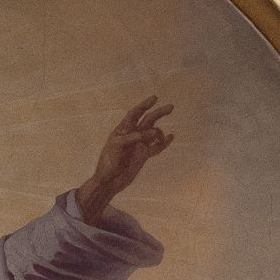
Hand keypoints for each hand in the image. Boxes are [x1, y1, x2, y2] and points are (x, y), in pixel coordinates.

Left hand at [75, 96, 175, 223]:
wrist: (110, 181)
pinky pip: (156, 147)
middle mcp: (132, 135)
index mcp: (123, 130)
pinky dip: (163, 143)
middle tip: (171, 107)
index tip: (155, 98)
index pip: (134, 114)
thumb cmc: (109, 161)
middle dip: (158, 113)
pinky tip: (170, 137)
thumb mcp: (118, 145)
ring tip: (160, 138)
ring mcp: (139, 145)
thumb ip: (135, 137)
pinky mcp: (144, 156)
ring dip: (159, 133)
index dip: (144, 105)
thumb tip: (154, 132)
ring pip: (153, 133)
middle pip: (147, 120)